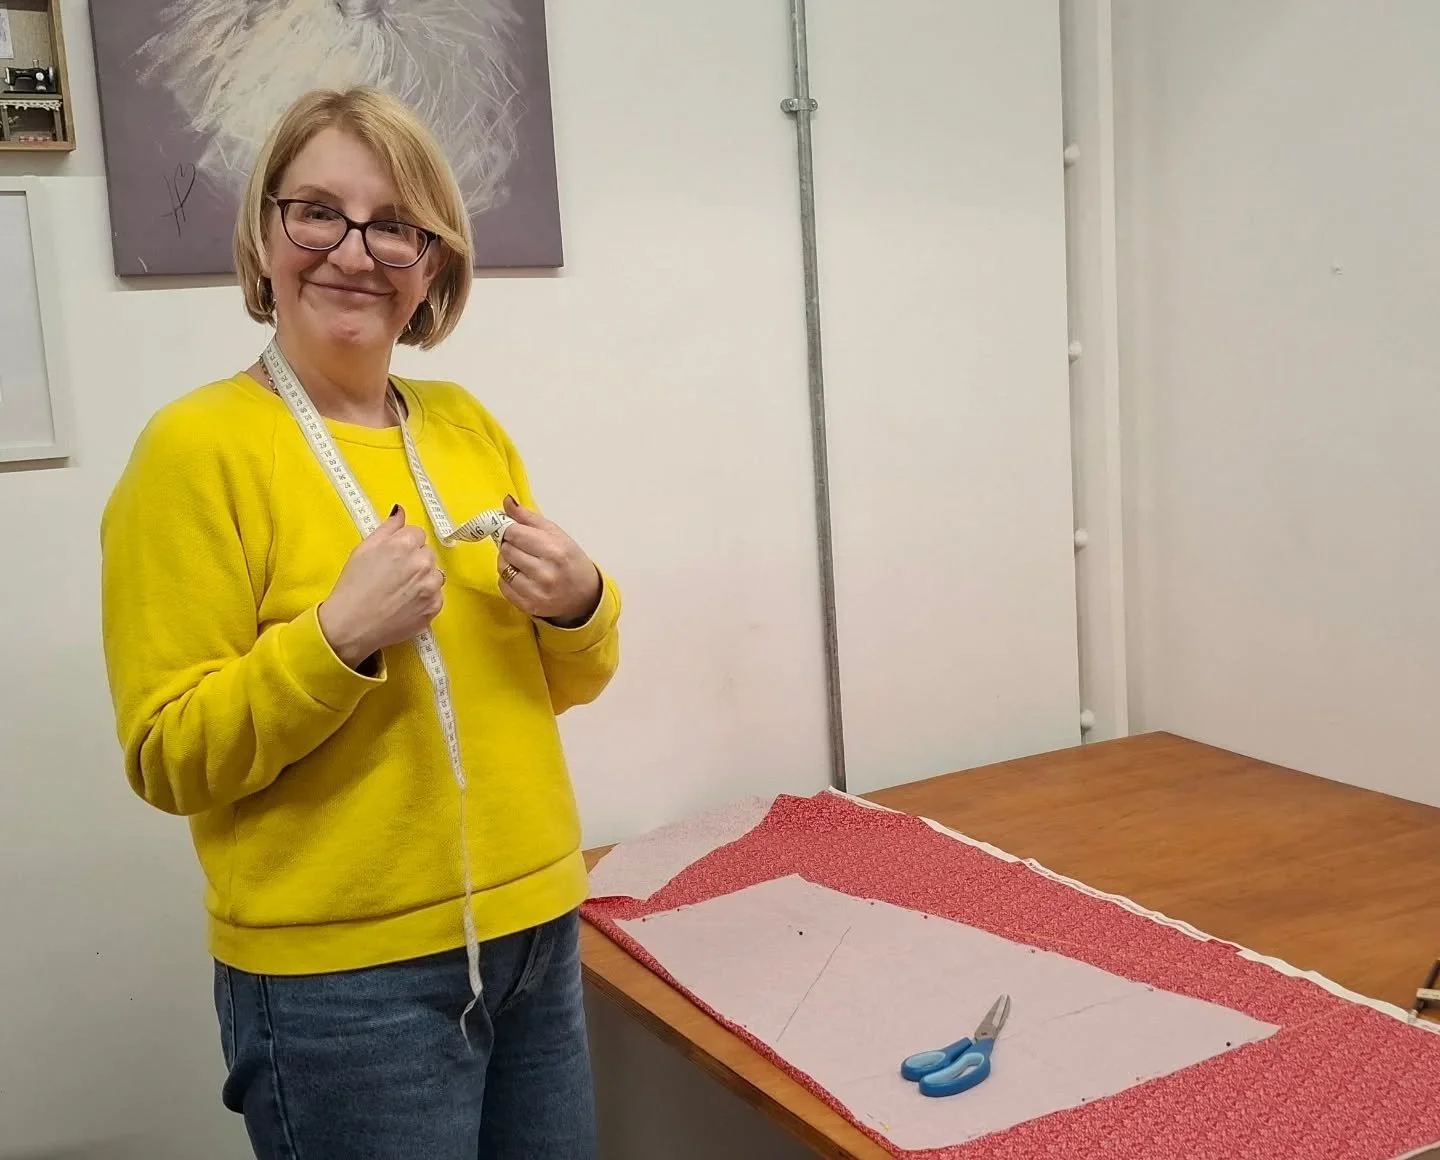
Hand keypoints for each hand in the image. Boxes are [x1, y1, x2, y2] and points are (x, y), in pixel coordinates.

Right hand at [319, 505, 444, 666]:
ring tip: (399, 590)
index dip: (403, 544)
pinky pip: (436, 595)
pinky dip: (425, 598)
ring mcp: (431, 586)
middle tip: (393, 575)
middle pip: (427, 553)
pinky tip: (405, 603)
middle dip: (414, 560)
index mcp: (404, 544)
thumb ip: (388, 527)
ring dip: (423, 579)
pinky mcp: (434, 607)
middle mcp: (422, 563)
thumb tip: (401, 512)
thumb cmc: (353, 587)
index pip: (417, 533)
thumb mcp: (364, 549)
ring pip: (434, 573)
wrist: (351, 625)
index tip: (393, 556)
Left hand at [497, 495, 601, 625]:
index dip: (509, 529)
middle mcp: (545, 572)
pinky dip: (507, 579)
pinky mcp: (529, 605)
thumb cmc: (571, 561)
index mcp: (554, 550)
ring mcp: (536, 591)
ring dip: (507, 562)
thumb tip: (507, 501)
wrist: (585, 596)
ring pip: (502, 567)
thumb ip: (529, 518)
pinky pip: (503, 586)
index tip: (513, 530)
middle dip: (509, 545)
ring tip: (522, 562)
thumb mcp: (556, 534)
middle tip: (521, 547)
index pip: (514, 533)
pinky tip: (521, 577)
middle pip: (506, 549)